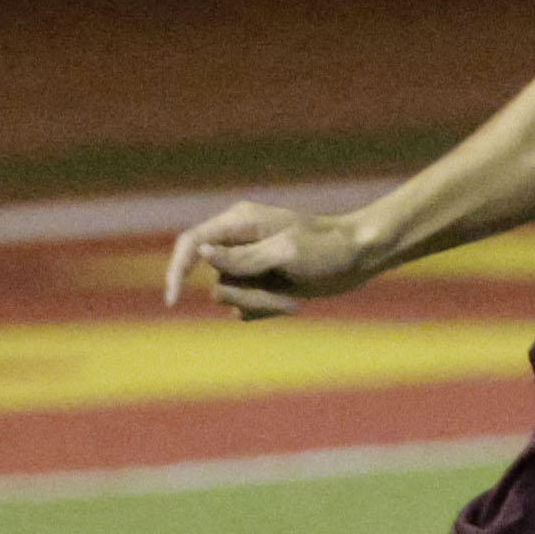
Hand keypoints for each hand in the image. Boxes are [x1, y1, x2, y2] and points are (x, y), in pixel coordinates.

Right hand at [163, 200, 377, 317]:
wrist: (361, 257)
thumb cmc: (328, 248)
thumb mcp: (285, 252)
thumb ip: (242, 257)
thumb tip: (200, 253)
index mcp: (240, 222)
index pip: (191, 242)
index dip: (176, 269)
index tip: (173, 299)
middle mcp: (238, 242)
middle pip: (215, 279)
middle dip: (246, 295)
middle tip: (280, 296)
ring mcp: (249, 264)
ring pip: (229, 296)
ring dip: (259, 305)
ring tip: (292, 300)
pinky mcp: (261, 283)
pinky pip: (245, 307)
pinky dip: (264, 310)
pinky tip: (290, 303)